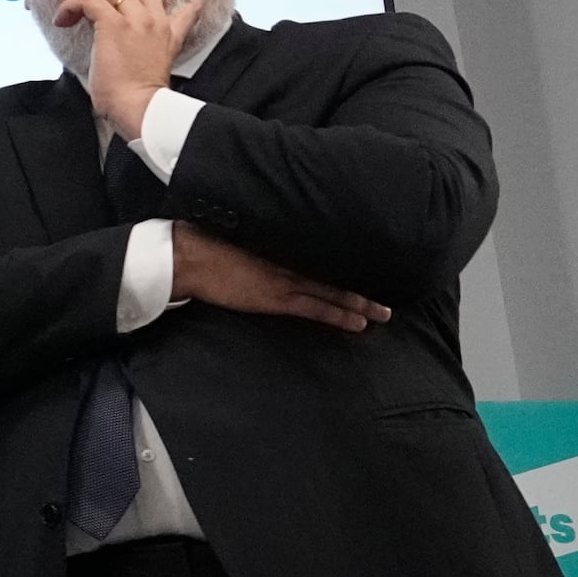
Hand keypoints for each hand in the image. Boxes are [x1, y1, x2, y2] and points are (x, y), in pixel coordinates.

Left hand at [68, 0, 195, 132]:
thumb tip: (125, 51)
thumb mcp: (155, 69)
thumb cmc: (139, 98)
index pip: (187, 7)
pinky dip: (71, 5)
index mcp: (168, 32)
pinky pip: (88, 1)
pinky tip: (63, 20)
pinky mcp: (112, 25)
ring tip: (71, 15)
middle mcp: (154, 20)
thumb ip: (149, 53)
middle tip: (94, 0)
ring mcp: (135, 20)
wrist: (140, 107)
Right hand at [168, 224, 388, 332]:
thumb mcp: (229, 253)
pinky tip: (359, 323)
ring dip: (360, 306)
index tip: (358, 284)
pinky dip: (341, 315)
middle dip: (360, 295)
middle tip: (385, 304)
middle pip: (332, 283)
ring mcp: (286, 282)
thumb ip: (245, 260)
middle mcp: (288, 268)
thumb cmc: (202, 254)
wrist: (192, 258)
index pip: (316, 271)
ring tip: (382, 314)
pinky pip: (318, 308)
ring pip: (333, 295)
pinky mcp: (279, 297)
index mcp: (276, 258)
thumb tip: (247, 264)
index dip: (339, 279)